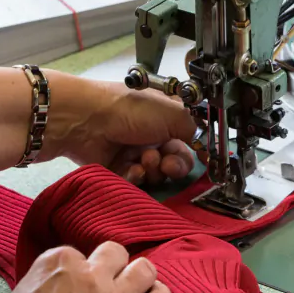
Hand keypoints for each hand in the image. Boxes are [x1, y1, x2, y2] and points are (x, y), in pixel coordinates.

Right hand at [0, 242, 171, 292]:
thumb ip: (43, 280)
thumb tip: (54, 283)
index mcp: (57, 263)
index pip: (76, 252)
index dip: (77, 270)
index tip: (71, 286)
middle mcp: (89, 273)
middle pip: (114, 252)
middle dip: (111, 266)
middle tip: (104, 284)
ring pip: (145, 268)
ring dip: (139, 278)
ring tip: (131, 290)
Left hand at [44, 77, 197, 185]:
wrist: (87, 121)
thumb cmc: (130, 110)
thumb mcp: (173, 112)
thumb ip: (195, 130)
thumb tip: (206, 145)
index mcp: (165, 118)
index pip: (188, 142)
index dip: (192, 152)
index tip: (198, 161)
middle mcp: (151, 136)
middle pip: (174, 162)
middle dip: (173, 165)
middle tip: (165, 162)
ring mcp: (134, 154)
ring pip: (156, 175)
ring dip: (153, 169)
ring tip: (143, 159)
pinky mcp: (118, 170)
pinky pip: (135, 182)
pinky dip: (135, 176)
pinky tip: (130, 168)